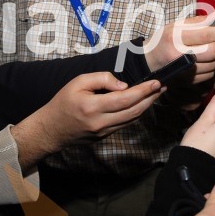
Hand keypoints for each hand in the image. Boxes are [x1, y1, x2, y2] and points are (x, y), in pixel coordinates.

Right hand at [11, 73, 162, 169]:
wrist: (51, 129)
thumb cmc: (63, 102)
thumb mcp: (78, 82)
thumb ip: (102, 79)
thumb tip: (124, 86)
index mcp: (92, 107)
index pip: (125, 99)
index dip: (143, 91)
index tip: (156, 82)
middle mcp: (101, 122)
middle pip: (134, 111)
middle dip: (151, 98)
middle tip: (163, 86)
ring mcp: (104, 132)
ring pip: (132, 119)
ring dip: (147, 106)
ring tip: (156, 93)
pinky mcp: (105, 136)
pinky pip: (125, 123)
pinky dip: (136, 112)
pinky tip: (142, 103)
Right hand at [144, 16, 214, 83]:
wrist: (149, 62)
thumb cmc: (162, 41)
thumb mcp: (175, 26)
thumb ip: (197, 21)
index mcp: (176, 38)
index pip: (206, 35)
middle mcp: (180, 56)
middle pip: (213, 51)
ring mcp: (185, 71)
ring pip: (214, 64)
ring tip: (212, 47)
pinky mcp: (189, 81)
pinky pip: (210, 74)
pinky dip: (213, 65)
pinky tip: (207, 59)